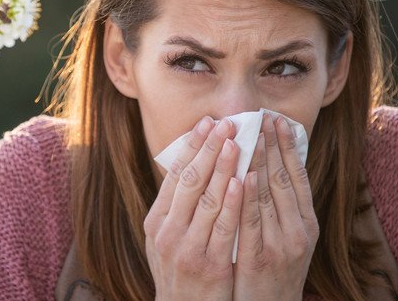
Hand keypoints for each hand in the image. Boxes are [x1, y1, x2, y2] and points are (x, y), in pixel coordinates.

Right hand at [144, 117, 242, 300]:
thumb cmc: (181, 274)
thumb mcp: (166, 240)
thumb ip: (176, 208)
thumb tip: (189, 166)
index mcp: (156, 221)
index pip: (175, 174)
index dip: (191, 146)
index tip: (207, 122)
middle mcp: (167, 232)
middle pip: (189, 180)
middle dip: (208, 148)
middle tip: (225, 122)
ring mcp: (187, 249)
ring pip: (206, 198)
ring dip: (222, 166)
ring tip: (236, 141)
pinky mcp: (209, 265)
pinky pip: (222, 228)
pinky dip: (231, 202)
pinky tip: (240, 181)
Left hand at [233, 113, 317, 300]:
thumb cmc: (273, 273)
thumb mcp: (286, 238)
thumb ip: (280, 207)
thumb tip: (270, 168)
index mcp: (306, 223)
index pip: (297, 175)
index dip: (288, 146)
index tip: (278, 120)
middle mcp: (299, 231)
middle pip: (284, 179)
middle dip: (273, 145)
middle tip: (262, 115)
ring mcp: (281, 245)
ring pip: (269, 196)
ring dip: (259, 162)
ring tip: (251, 134)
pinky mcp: (260, 260)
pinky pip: (252, 224)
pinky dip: (248, 199)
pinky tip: (242, 177)